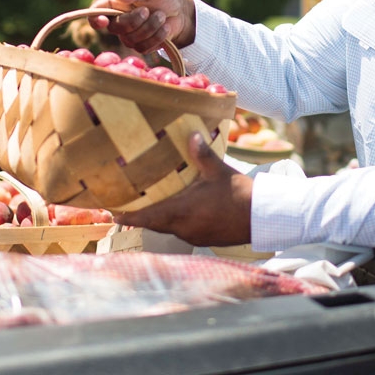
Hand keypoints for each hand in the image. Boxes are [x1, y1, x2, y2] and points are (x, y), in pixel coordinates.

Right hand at [89, 0, 195, 53]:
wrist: (182, 11)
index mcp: (114, 4)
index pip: (95, 15)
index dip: (96, 20)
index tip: (104, 21)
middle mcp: (118, 21)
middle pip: (115, 28)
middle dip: (134, 20)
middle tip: (148, 10)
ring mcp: (129, 36)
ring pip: (130, 39)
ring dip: (150, 27)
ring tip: (161, 16)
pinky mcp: (142, 46)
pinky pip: (143, 48)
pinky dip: (157, 37)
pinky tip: (165, 27)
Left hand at [114, 133, 252, 246]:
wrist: (261, 217)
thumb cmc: (239, 194)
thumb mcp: (218, 171)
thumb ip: (202, 154)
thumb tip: (192, 135)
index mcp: (182, 211)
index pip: (148, 217)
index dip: (129, 217)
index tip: (113, 215)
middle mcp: (184, 227)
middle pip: (155, 224)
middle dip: (142, 216)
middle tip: (127, 207)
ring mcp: (194, 236)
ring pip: (169, 228)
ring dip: (160, 219)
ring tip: (152, 206)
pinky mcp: (204, 238)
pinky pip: (183, 231)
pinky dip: (176, 222)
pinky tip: (180, 211)